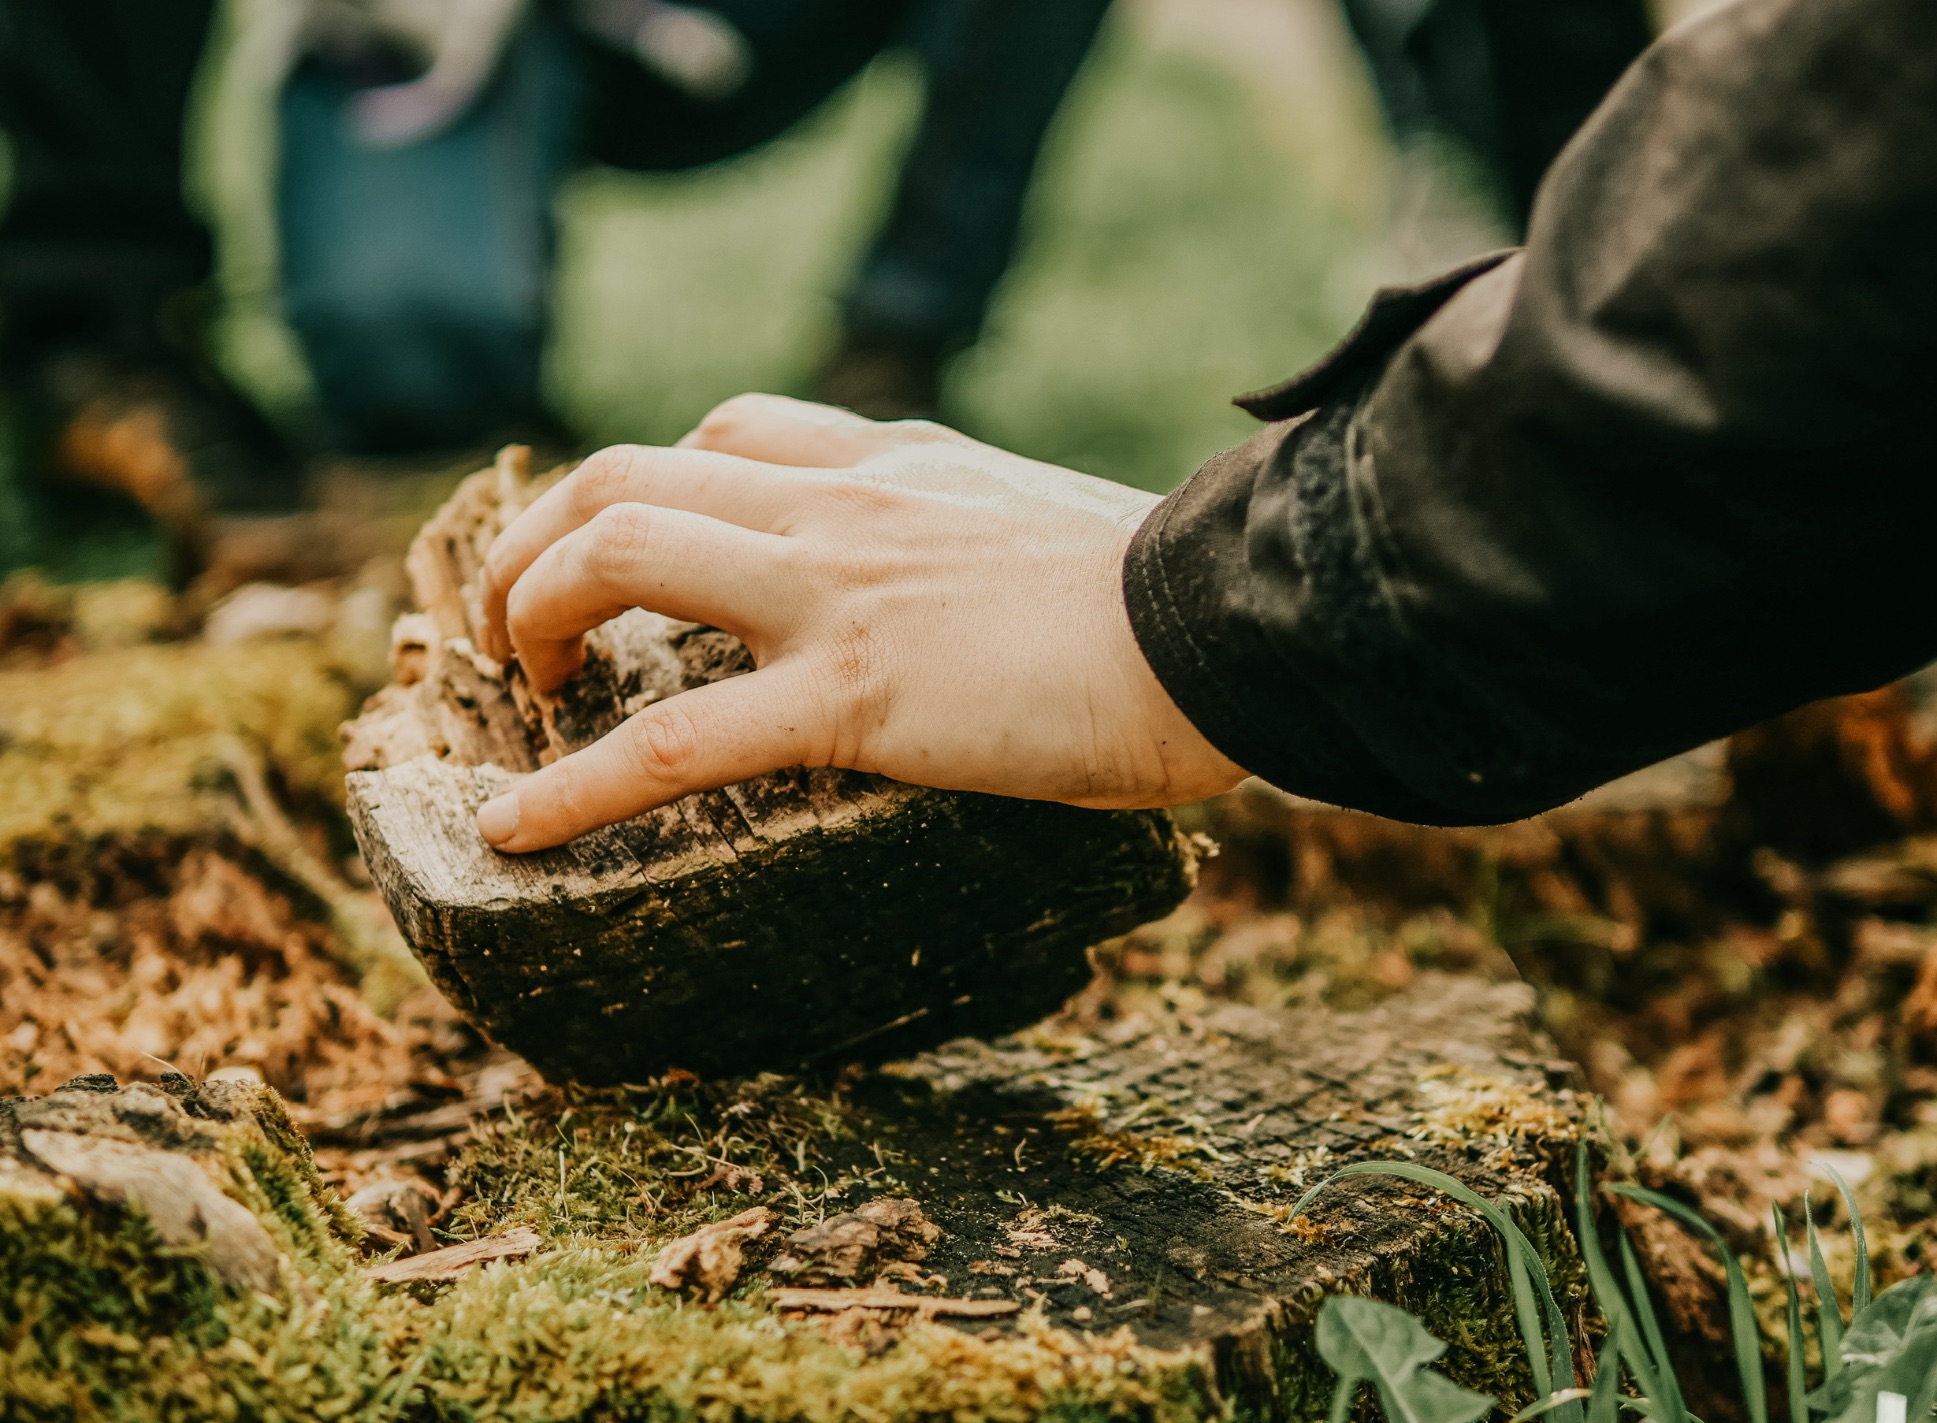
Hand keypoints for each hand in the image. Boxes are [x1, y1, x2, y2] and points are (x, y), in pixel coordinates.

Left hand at [473, 394, 1244, 850]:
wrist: (1235, 625)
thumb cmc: (1176, 598)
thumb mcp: (1045, 526)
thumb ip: (970, 535)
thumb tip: (963, 589)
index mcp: (894, 465)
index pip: (726, 433)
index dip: (644, 488)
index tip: (627, 552)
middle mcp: (844, 506)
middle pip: (626, 472)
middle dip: (542, 542)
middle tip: (525, 626)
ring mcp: (839, 592)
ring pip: (619, 552)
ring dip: (534, 611)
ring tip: (523, 686)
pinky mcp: (856, 696)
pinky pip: (674, 740)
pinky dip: (574, 788)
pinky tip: (513, 830)